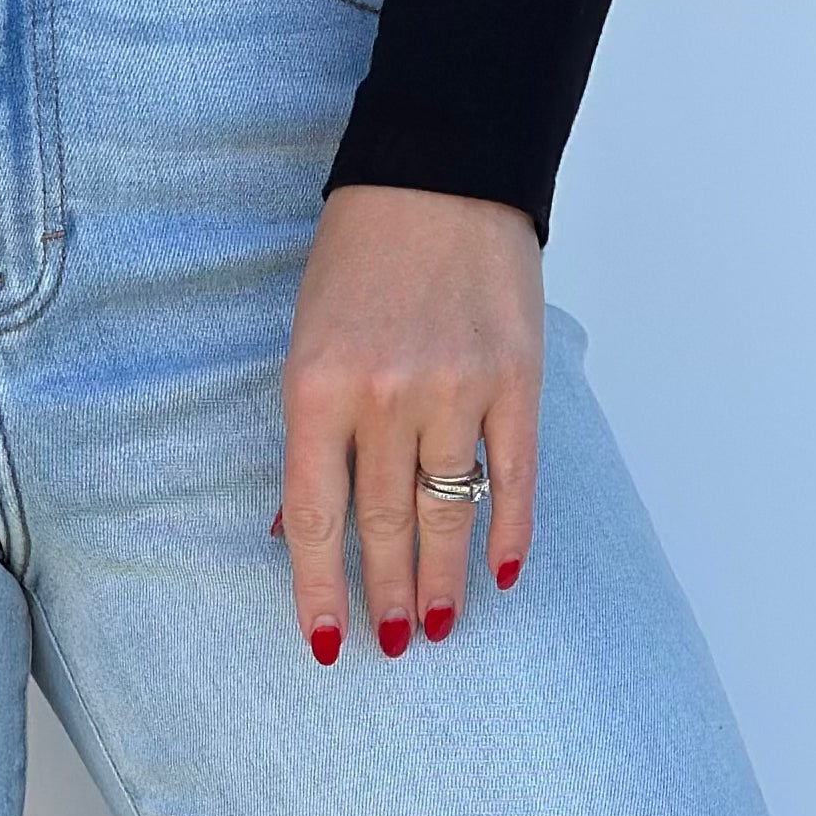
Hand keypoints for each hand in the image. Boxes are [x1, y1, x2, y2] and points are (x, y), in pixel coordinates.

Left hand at [275, 186, 544, 663]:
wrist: (442, 170)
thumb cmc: (361, 257)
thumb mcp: (307, 340)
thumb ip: (309, 437)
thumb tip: (299, 530)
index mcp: (317, 388)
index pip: (315, 517)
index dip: (320, 589)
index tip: (327, 645)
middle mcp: (385, 396)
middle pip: (383, 525)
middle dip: (385, 595)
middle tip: (392, 645)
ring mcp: (457, 389)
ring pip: (447, 512)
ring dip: (443, 579)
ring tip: (438, 625)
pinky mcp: (516, 379)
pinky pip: (514, 476)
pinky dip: (510, 531)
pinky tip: (503, 574)